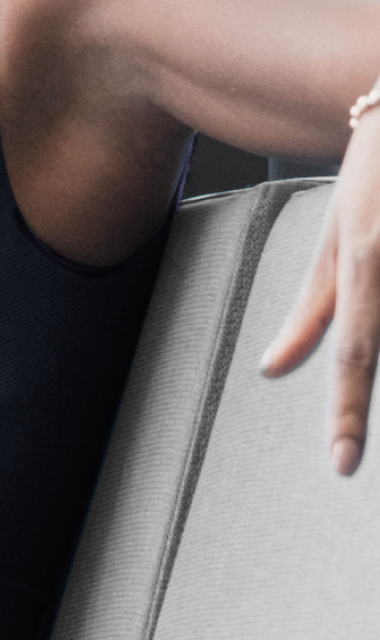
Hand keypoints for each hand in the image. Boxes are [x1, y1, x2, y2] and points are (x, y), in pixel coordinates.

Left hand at [261, 113, 379, 473]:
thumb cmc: (373, 176)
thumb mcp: (335, 235)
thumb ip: (311, 307)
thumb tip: (271, 367)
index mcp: (363, 259)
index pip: (353, 352)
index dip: (346, 414)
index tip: (342, 463)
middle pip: (379, 341)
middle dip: (364, 400)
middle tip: (351, 449)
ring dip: (376, 343)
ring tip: (365, 323)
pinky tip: (378, 274)